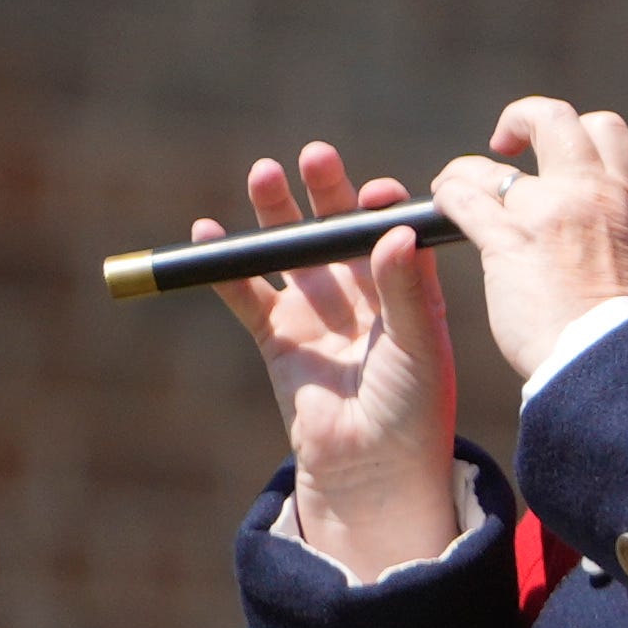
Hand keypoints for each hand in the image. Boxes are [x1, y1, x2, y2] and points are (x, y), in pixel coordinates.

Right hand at [201, 145, 465, 578]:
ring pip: (291, 253)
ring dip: (276, 215)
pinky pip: (246, 293)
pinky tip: (208, 232)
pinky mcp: (277, 338)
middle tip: (315, 156)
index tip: (376, 188)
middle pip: (339, 232)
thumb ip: (405, 291)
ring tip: (264, 174)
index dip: (382, 209)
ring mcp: (318, 313)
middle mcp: (363, 295)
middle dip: (326, 193)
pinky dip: (226, 266)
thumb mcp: (419, 347)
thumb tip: (397, 231)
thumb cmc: (414, 410)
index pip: (392, 234)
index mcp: (409, 292)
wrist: (372, 471)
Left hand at [435, 99, 627, 385]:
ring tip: (456, 190)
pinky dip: (447, 197)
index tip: (553, 153)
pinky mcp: (506, 240)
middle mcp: (587, 192)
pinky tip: (443, 210)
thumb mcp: (627, 253)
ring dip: (466, 173)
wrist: (604, 357)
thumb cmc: (613, 321)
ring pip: (491, 165)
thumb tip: (585, 214)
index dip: (576, 129)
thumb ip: (605, 221)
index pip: (606, 128)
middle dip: (523, 119)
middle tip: (505, 144)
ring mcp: (545, 212)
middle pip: (554, 118)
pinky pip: (463, 198)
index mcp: (622, 196)